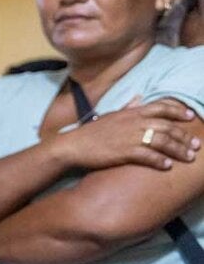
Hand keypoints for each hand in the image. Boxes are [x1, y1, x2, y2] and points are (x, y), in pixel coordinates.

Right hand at [51, 97, 199, 171]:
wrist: (72, 146)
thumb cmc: (90, 132)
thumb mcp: (110, 115)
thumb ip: (128, 107)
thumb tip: (139, 97)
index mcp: (132, 113)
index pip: (161, 107)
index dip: (178, 111)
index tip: (190, 117)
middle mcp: (134, 123)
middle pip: (167, 127)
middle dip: (184, 136)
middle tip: (195, 145)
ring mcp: (129, 137)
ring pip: (162, 142)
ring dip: (178, 150)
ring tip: (189, 157)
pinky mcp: (124, 152)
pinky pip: (148, 156)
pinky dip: (159, 161)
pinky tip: (167, 166)